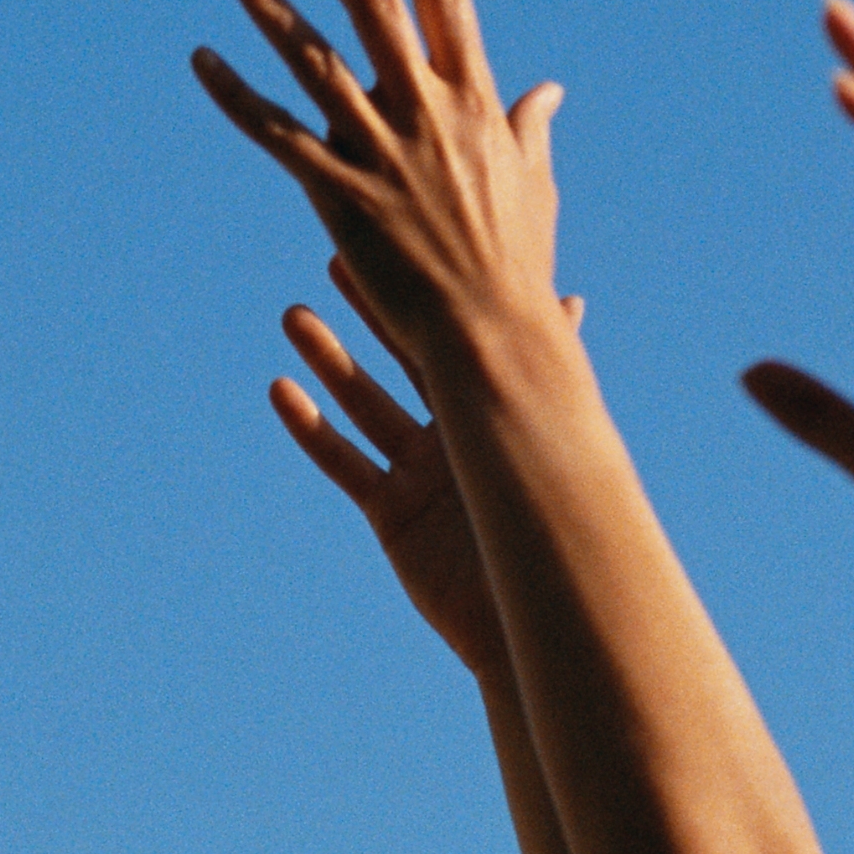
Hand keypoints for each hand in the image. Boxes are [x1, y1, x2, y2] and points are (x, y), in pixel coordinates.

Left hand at [191, 0, 563, 368]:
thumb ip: (531, 128)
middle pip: (371, 4)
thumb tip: (548, 89)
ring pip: (312, 56)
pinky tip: (202, 59)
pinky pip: (275, 132)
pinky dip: (235, 94)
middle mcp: (426, 112)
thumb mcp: (535, 186)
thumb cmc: (519, 266)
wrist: (492, 336)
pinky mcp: (338, 195)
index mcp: (475, 100)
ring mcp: (379, 151)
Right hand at [270, 263, 575, 677]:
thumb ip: (546, 370)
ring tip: (294, 317)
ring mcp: (419, 474)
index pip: (450, 340)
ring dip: (329, 362)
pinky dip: (312, 429)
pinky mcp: (393, 515)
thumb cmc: (557, 526)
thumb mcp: (545, 435)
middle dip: (369, 313)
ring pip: (364, 407)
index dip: (421, 295)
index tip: (395, 244)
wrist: (541, 609)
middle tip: (335, 260)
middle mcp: (453, 436)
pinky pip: (346, 464)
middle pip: (402, 362)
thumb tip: (572, 300)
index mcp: (492, 414)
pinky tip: (281, 390)